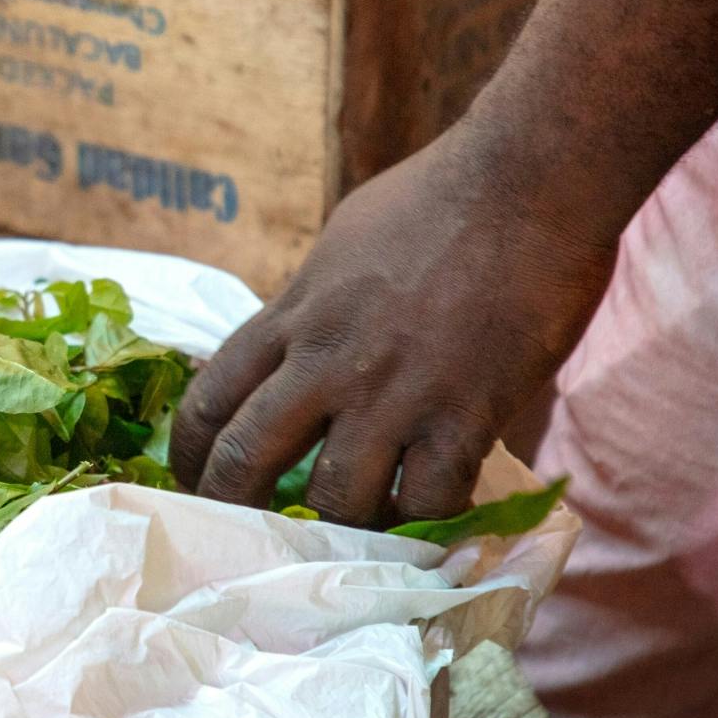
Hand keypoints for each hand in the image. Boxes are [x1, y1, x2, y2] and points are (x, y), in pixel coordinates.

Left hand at [170, 126, 619, 525]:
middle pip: (245, 459)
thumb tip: (292, 346)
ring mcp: (394, 392)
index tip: (192, 481)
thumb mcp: (340, 246)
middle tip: (245, 537)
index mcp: (292, 315)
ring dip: (340, 528)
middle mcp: (327, 360)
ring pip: (336, 499)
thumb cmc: (437, 198)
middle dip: (234, 509)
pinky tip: (430, 518)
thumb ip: (309, 305)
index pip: (208, 398)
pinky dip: (426, 522)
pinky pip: (429, 500)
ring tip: (351, 537)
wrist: (528, 179)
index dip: (189, 453)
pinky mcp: (465, 414)